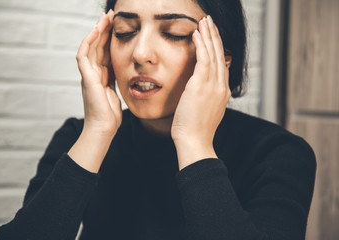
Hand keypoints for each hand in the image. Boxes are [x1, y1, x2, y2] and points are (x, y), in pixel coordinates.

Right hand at [76, 10, 121, 137]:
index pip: (105, 53)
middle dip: (103, 31)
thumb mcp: (117, 93)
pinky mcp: (86, 78)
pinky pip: (83, 55)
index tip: (118, 27)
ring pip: (90, 47)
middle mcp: (93, 73)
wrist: (103, 129)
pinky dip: (88, 42)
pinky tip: (95, 30)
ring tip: (104, 18)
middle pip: (97, 47)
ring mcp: (88, 75)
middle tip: (111, 16)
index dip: (110, 39)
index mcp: (101, 77)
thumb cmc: (110, 116)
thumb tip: (127, 74)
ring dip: (96, 31)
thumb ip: (117, 82)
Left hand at [171, 16, 230, 158]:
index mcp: (222, 92)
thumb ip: (207, 96)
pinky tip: (197, 34)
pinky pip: (203, 59)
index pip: (221, 64)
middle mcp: (221, 86)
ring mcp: (213, 85)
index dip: (217, 48)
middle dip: (215, 37)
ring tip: (204, 22)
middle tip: (210, 22)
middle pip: (220, 55)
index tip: (212, 37)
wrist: (194, 141)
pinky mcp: (202, 85)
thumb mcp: (205, 110)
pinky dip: (201, 45)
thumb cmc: (195, 130)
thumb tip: (202, 88)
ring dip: (209, 35)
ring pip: (213, 54)